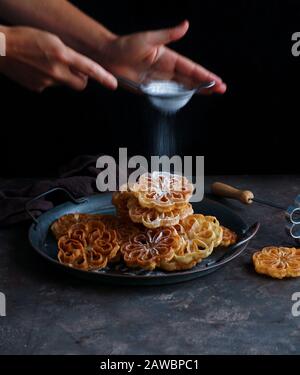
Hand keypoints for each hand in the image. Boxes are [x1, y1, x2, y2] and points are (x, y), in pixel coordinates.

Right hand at [0, 26, 116, 91]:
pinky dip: (46, 79)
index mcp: (62, 55)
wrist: (1, 48)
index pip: (89, 68)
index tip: (114, 85)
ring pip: (63, 84)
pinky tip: (36, 69)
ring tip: (45, 63)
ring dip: (60, 76)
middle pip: (80, 84)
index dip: (103, 77)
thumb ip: (68, 55)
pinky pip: (49, 86)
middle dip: (80, 79)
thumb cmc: (25, 38)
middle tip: (72, 70)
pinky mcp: (38, 88)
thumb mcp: (52, 40)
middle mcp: (56, 71)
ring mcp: (47, 82)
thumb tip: (79, 69)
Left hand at [100, 21, 225, 93]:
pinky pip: (168, 95)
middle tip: (221, 89)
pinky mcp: (151, 89)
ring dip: (197, 91)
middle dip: (206, 84)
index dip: (204, 74)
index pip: (190, 68)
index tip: (217, 80)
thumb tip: (186, 25)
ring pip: (182, 87)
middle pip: (190, 79)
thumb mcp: (148, 39)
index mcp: (168, 57)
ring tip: (212, 93)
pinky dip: (180, 97)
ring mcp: (159, 80)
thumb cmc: (126, 45)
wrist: (109, 56)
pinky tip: (190, 98)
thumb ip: (168, 35)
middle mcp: (166, 69)